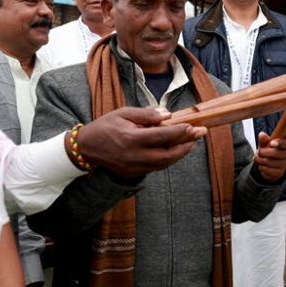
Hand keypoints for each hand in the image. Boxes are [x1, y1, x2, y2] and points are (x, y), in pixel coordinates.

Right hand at [73, 106, 204, 177]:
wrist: (85, 148)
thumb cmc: (105, 126)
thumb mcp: (123, 113)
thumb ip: (146, 114)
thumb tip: (168, 115)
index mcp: (131, 138)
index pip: (162, 136)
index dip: (181, 132)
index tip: (194, 126)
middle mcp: (134, 156)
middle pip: (168, 155)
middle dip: (186, 146)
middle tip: (199, 135)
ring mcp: (134, 167)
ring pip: (164, 164)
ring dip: (180, 154)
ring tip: (191, 142)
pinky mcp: (133, 174)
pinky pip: (156, 167)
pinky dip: (168, 159)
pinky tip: (175, 150)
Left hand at [254, 132, 285, 182]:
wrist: (272, 164)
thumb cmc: (270, 149)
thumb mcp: (266, 143)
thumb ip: (264, 139)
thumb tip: (262, 135)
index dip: (279, 143)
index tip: (271, 143)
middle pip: (275, 153)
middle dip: (262, 152)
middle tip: (258, 152)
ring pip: (269, 162)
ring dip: (259, 160)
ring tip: (257, 158)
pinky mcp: (280, 172)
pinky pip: (267, 170)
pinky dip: (261, 167)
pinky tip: (260, 165)